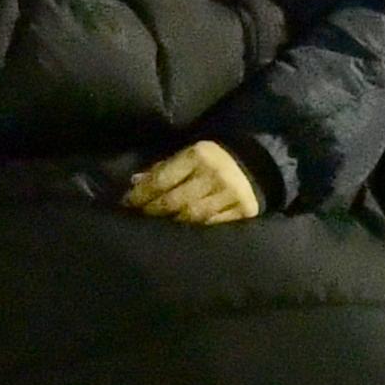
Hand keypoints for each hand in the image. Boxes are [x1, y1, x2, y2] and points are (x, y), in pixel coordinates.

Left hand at [121, 138, 265, 225]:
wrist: (257, 161)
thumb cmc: (213, 158)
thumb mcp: (189, 153)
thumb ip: (164, 167)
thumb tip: (135, 182)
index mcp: (198, 155)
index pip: (162, 179)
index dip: (142, 194)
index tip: (127, 203)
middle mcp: (214, 174)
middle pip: (176, 200)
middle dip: (154, 210)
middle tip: (140, 216)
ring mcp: (230, 194)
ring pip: (194, 215)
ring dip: (173, 222)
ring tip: (159, 226)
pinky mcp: (243, 210)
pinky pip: (213, 223)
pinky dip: (197, 227)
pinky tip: (184, 231)